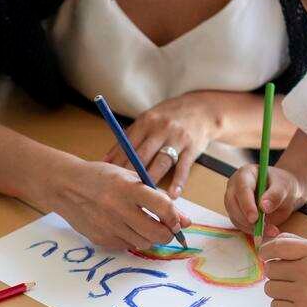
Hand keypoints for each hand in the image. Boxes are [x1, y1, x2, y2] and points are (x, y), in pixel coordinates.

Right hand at [51, 160, 191, 251]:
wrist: (66, 186)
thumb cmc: (102, 178)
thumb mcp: (130, 179)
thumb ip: (158, 198)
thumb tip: (186, 221)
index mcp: (128, 188)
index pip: (163, 208)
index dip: (175, 217)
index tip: (177, 220)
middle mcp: (118, 208)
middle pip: (157, 233)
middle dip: (168, 234)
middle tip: (166, 229)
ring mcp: (108, 226)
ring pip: (144, 243)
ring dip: (150, 237)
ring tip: (144, 225)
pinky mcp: (101, 239)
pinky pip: (127, 246)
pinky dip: (132, 239)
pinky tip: (126, 227)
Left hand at [102, 93, 221, 197]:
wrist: (201, 109)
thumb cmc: (168, 117)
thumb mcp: (147, 120)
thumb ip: (127, 139)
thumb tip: (105, 161)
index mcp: (146, 121)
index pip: (128, 145)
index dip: (118, 163)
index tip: (110, 180)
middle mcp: (161, 128)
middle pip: (142, 155)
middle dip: (131, 174)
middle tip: (122, 192)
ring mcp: (177, 138)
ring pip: (161, 162)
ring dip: (152, 180)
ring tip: (144, 196)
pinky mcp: (192, 147)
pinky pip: (183, 167)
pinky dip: (178, 182)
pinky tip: (172, 195)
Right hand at [225, 165, 305, 238]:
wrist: (283, 194)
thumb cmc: (282, 186)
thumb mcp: (284, 187)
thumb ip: (275, 195)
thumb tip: (264, 207)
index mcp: (245, 174)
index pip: (242, 189)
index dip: (246, 204)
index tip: (255, 218)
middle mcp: (235, 187)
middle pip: (232, 203)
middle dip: (246, 218)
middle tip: (262, 229)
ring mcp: (234, 201)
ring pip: (235, 216)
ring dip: (251, 227)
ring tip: (271, 230)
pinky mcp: (236, 214)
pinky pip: (240, 225)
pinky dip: (252, 231)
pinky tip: (267, 231)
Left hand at [258, 234, 306, 306]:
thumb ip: (290, 241)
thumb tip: (264, 241)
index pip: (277, 247)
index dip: (266, 251)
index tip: (265, 255)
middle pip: (270, 269)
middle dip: (275, 272)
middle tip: (289, 275)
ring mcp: (305, 294)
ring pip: (269, 289)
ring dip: (277, 289)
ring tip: (293, 289)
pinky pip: (274, 306)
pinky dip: (281, 304)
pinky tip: (294, 301)